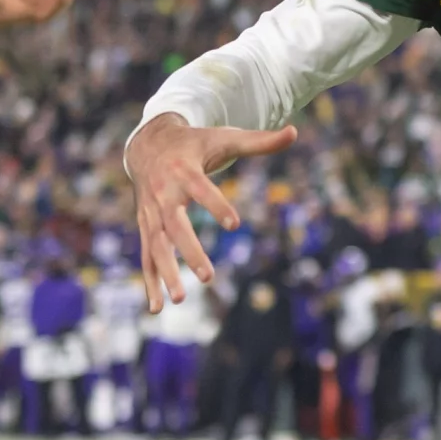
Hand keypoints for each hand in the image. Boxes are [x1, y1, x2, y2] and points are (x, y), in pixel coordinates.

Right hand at [126, 112, 296, 312]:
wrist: (148, 144)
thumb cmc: (195, 144)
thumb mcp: (224, 138)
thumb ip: (259, 141)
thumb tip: (295, 131)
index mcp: (185, 171)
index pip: (201, 188)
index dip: (217, 205)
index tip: (235, 223)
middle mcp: (164, 194)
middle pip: (175, 225)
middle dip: (190, 251)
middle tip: (209, 276)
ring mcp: (151, 214)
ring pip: (157, 246)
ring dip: (167, 273)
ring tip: (181, 299)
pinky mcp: (145, 227)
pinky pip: (146, 256)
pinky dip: (149, 281)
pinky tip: (155, 308)